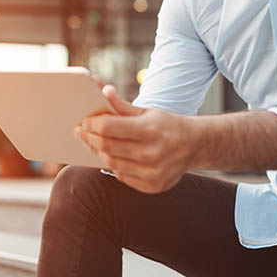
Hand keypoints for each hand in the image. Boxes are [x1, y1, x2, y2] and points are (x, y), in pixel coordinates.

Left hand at [74, 85, 195, 193]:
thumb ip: (122, 105)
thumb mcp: (147, 111)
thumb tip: (103, 91)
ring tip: (93, 143)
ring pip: (111, 163)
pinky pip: (122, 176)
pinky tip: (112, 156)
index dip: (91, 124)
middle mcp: (151, 153)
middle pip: (106, 146)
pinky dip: (114, 165)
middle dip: (89, 138)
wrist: (195, 145)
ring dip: (99, 152)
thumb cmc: (167, 125)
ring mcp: (152, 172)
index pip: (108, 127)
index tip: (84, 121)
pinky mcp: (152, 186)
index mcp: (149, 129)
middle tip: (81, 132)